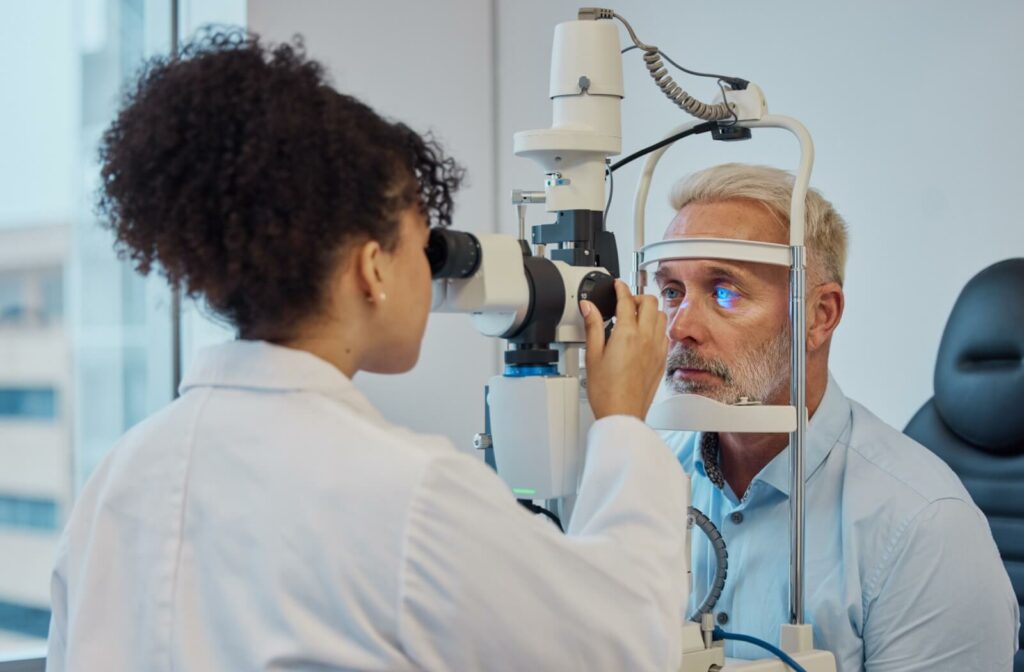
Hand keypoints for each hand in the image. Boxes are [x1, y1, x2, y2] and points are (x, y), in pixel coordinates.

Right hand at [580, 280, 667, 419]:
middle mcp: (646, 338)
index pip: (627, 300)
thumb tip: (588, 307)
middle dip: (638, 296)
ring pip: (662, 316)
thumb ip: (592, 326)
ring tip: (636, 316)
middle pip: (650, 302)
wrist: (622, 413)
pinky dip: (656, 327)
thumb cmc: (606, 391)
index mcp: (627, 334)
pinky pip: (665, 334)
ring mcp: (657, 349)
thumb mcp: (592, 355)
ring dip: (650, 310)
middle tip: (626, 301)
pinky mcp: (662, 360)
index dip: (621, 288)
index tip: (617, 285)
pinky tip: (645, 335)